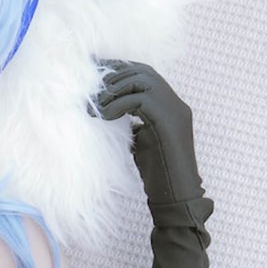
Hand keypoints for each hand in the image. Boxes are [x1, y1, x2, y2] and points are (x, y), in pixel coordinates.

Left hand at [90, 58, 203, 207]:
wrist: (176, 197)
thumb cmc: (157, 173)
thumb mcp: (141, 140)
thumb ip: (132, 123)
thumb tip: (107, 110)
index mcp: (170, 105)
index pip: (145, 74)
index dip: (119, 70)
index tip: (93, 74)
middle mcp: (176, 103)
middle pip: (142, 71)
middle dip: (112, 77)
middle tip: (90, 93)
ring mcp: (175, 110)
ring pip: (141, 81)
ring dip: (113, 91)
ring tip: (95, 108)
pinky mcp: (169, 121)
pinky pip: (139, 100)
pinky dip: (118, 105)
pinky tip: (105, 117)